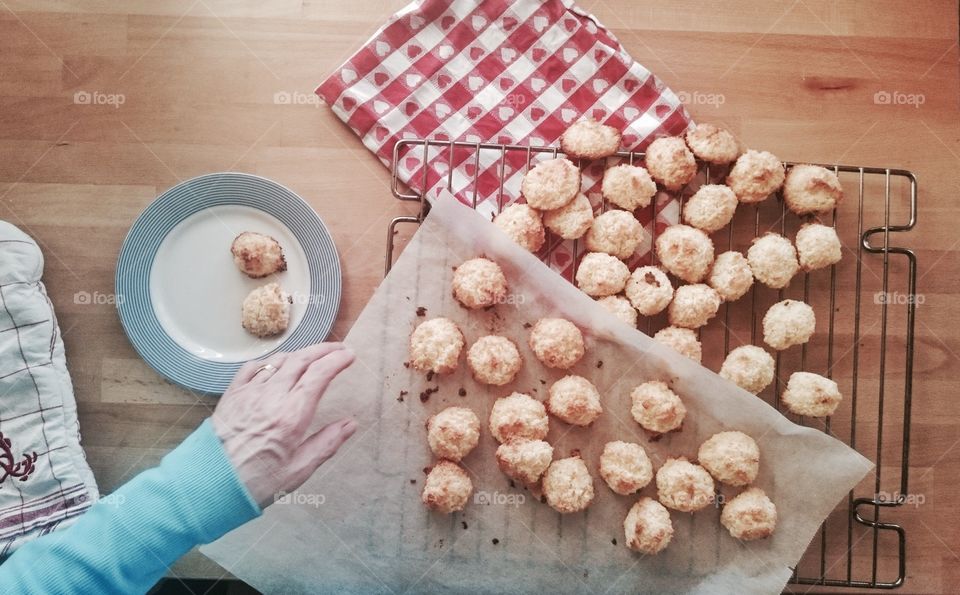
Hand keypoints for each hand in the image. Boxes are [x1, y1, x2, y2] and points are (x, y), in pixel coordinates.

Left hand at [212, 343, 357, 506]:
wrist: (209, 484)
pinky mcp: (232, 395)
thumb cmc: (255, 483)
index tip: (349, 356)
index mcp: (291, 416)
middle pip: (301, 360)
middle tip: (338, 349)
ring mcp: (249, 393)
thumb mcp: (298, 471)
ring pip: (279, 360)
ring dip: (300, 353)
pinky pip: (253, 368)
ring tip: (312, 356)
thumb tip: (350, 425)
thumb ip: (326, 444)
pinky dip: (271, 361)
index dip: (337, 360)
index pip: (319, 375)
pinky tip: (277, 365)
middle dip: (324, 350)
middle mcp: (271, 397)